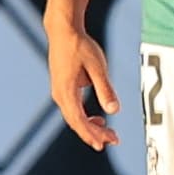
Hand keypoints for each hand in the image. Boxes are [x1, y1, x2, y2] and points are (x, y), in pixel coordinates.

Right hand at [45, 21, 120, 149]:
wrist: (63, 30)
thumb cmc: (80, 46)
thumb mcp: (97, 67)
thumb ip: (105, 89)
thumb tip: (114, 110)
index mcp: (66, 92)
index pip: (79, 120)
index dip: (92, 134)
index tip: (106, 143)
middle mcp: (59, 95)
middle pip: (76, 122)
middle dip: (94, 134)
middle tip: (113, 140)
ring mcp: (59, 91)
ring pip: (74, 117)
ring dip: (90, 127)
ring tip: (108, 133)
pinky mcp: (62, 87)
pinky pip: (73, 109)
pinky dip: (85, 117)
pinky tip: (98, 119)